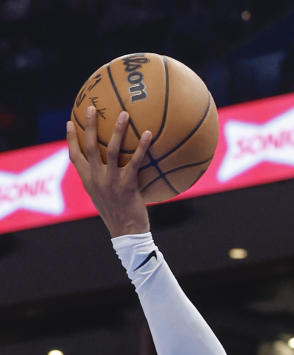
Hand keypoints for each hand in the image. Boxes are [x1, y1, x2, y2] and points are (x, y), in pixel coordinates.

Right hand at [66, 107, 152, 237]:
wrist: (126, 233)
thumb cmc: (117, 215)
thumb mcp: (103, 197)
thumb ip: (101, 181)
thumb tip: (108, 167)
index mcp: (88, 180)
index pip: (74, 156)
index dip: (70, 139)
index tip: (70, 122)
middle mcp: (96, 178)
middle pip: (90, 146)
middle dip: (90, 125)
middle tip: (92, 107)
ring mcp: (111, 181)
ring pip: (112, 150)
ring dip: (117, 130)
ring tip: (124, 114)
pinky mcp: (127, 185)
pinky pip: (135, 161)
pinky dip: (142, 147)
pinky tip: (149, 134)